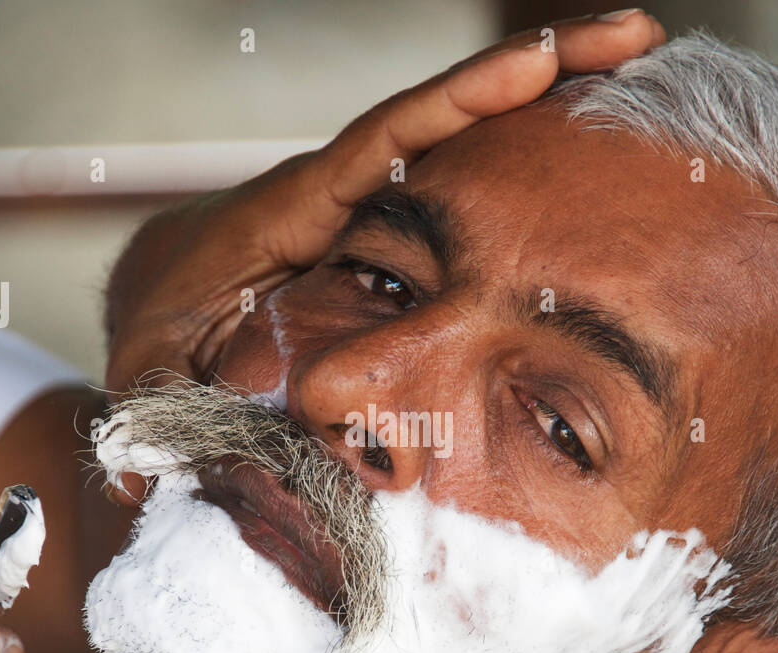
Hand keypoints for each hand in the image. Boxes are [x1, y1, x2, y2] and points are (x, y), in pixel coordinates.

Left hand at [103, 11, 665, 412]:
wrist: (163, 309)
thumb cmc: (159, 342)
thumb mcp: (150, 381)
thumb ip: (153, 421)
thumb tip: (141, 481)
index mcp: (286, 217)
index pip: (380, 146)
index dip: (455, 105)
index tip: (536, 64)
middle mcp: (336, 194)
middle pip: (441, 116)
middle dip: (535, 68)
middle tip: (632, 33)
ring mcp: (366, 206)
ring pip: (459, 141)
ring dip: (544, 103)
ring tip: (636, 68)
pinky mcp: (384, 227)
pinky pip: (455, 177)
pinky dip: (517, 153)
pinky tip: (584, 147)